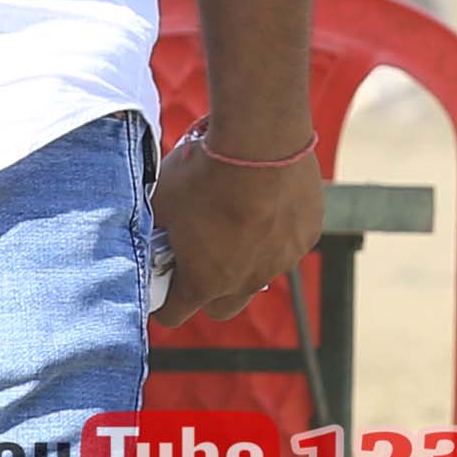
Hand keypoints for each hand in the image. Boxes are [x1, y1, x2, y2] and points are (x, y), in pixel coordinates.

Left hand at [154, 123, 325, 329]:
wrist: (258, 141)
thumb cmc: (204, 172)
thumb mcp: (161, 201)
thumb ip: (155, 228)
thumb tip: (151, 231)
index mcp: (203, 282)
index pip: (174, 315)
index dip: (163, 302)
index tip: (162, 282)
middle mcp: (245, 282)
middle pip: (221, 309)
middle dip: (207, 292)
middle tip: (198, 258)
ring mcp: (280, 262)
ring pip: (258, 276)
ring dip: (244, 260)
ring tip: (235, 220)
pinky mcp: (306, 237)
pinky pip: (286, 246)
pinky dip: (275, 233)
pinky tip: (265, 201)